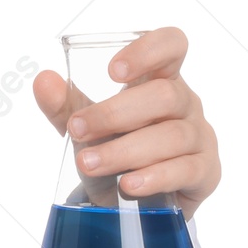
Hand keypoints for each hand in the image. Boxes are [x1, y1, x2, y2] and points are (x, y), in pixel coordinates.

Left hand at [31, 26, 220, 220]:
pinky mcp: (204, 172)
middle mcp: (186, 104)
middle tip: (77, 129)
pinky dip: (153, 177)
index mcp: (160, 80)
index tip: (112, 71)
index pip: (172, 46)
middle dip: (114, 113)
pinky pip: (185, 170)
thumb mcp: (88, 126)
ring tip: (89, 163)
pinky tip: (128, 184)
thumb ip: (64, 106)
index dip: (148, 51)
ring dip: (124, 150)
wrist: (138, 200)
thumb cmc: (118, 147)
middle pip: (164, 96)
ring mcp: (199, 137)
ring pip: (171, 136)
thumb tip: (43, 80)